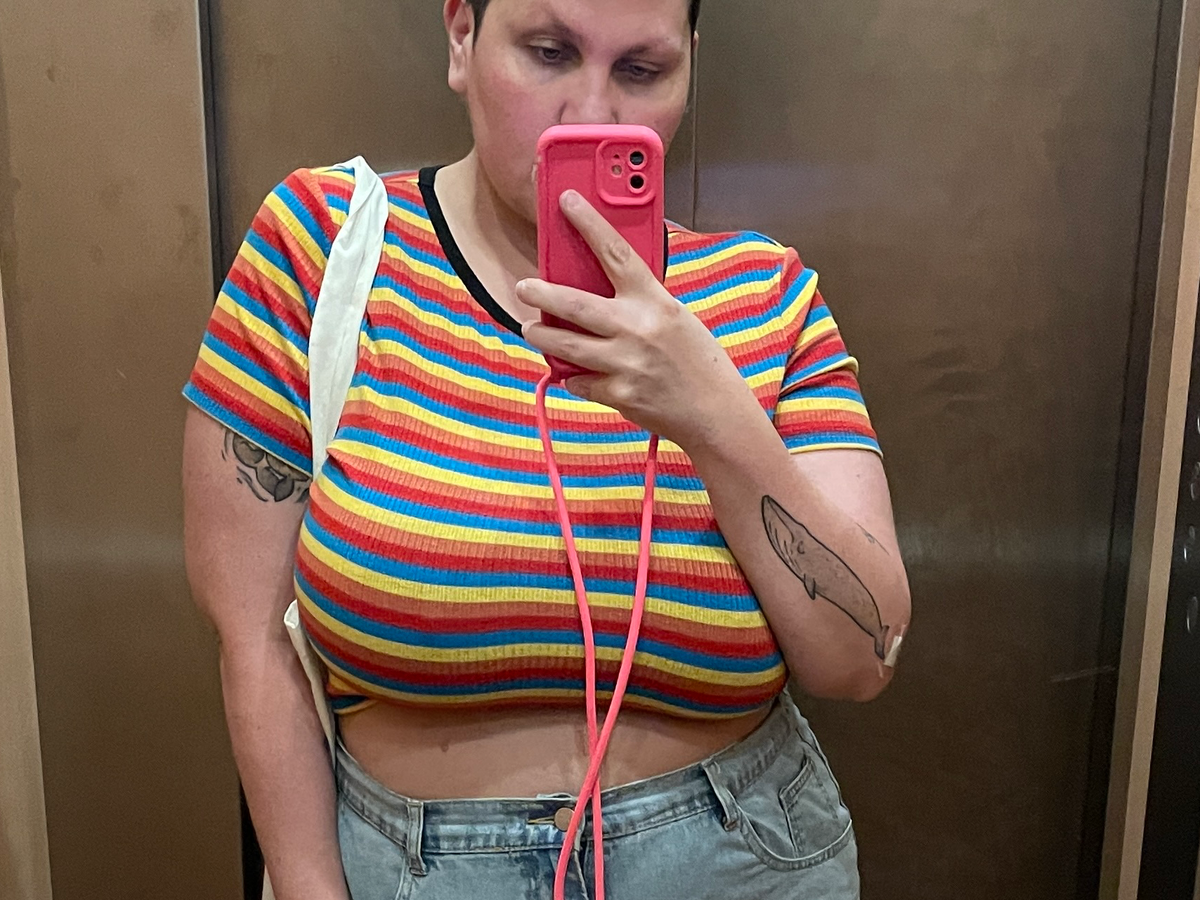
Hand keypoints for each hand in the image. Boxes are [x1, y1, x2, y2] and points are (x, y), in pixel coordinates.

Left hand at [518, 190, 752, 449]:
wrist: (716, 412)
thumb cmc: (698, 362)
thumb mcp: (675, 317)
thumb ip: (640, 302)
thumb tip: (600, 286)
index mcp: (655, 301)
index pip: (615, 252)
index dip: (589, 223)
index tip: (565, 201)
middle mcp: (637, 328)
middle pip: (574, 303)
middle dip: (541, 293)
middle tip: (523, 286)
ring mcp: (626, 363)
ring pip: (566, 345)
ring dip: (542, 336)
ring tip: (532, 330)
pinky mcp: (618, 394)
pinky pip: (580, 382)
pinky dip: (576, 379)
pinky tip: (579, 376)